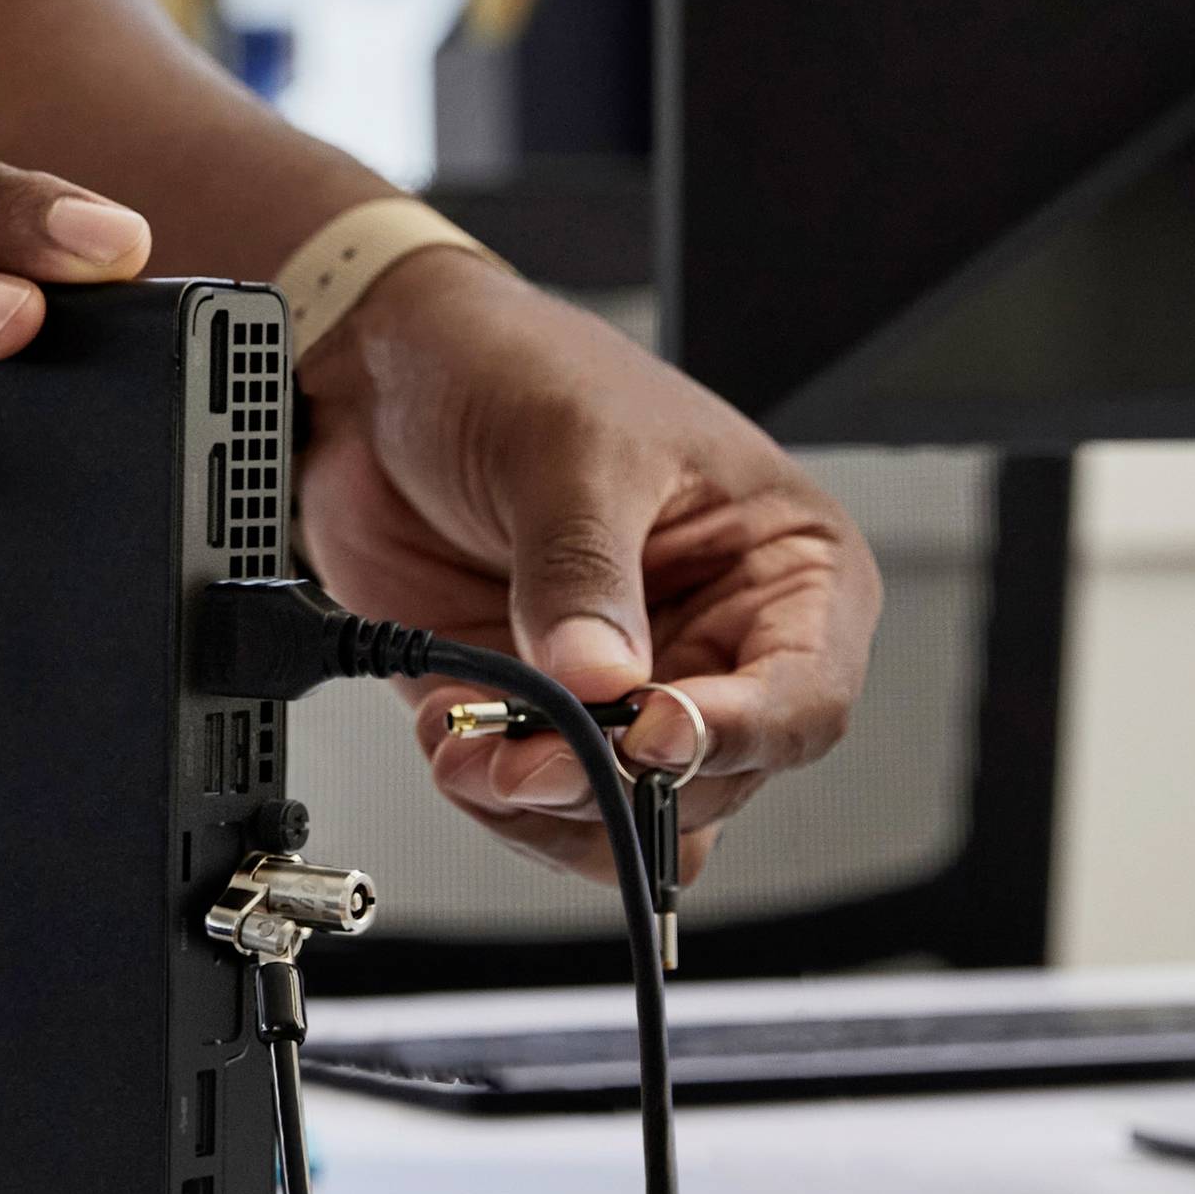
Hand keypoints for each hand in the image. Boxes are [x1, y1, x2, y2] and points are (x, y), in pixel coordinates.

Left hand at [294, 251, 880, 884]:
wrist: (387, 378)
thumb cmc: (517, 371)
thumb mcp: (570, 448)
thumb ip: (584, 571)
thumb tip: (600, 680)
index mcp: (785, 566)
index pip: (807, 694)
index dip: (736, 734)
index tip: (647, 735)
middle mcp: (724, 646)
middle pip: (716, 781)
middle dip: (613, 783)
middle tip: (524, 756)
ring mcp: (634, 694)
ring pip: (640, 822)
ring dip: (550, 812)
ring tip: (474, 754)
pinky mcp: (547, 723)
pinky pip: (552, 815)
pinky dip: (501, 803)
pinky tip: (453, 742)